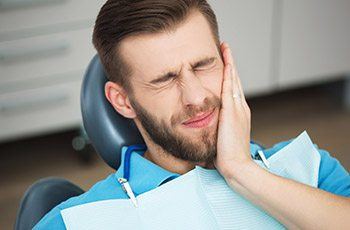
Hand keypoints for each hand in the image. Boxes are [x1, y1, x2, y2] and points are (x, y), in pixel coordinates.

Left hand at [214, 42, 252, 178]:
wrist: (237, 166)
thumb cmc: (228, 156)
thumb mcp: (223, 137)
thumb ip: (219, 127)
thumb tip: (208, 125)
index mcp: (239, 114)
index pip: (234, 89)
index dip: (230, 75)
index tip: (226, 63)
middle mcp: (241, 108)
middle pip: (236, 80)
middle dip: (231, 63)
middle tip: (226, 48)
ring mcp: (238, 109)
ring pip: (234, 80)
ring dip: (230, 63)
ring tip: (226, 48)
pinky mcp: (232, 112)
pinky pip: (230, 88)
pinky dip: (229, 74)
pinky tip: (226, 63)